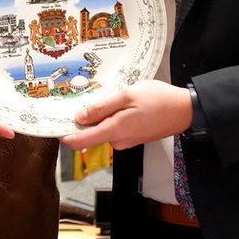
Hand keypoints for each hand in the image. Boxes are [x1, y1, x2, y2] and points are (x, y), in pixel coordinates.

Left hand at [62, 80, 192, 149]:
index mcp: (115, 131)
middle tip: (87, 96)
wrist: (185, 110)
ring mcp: (126, 141)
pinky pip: (114, 128)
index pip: (80, 142)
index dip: (64, 133)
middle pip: (90, 133)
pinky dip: (113, 117)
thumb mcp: (127, 96)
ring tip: (114, 96)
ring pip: (103, 129)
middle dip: (85, 117)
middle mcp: (118, 141)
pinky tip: (123, 103)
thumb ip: (101, 107)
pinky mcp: (132, 137)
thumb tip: (79, 117)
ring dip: (102, 115)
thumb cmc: (159, 100)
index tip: (53, 123)